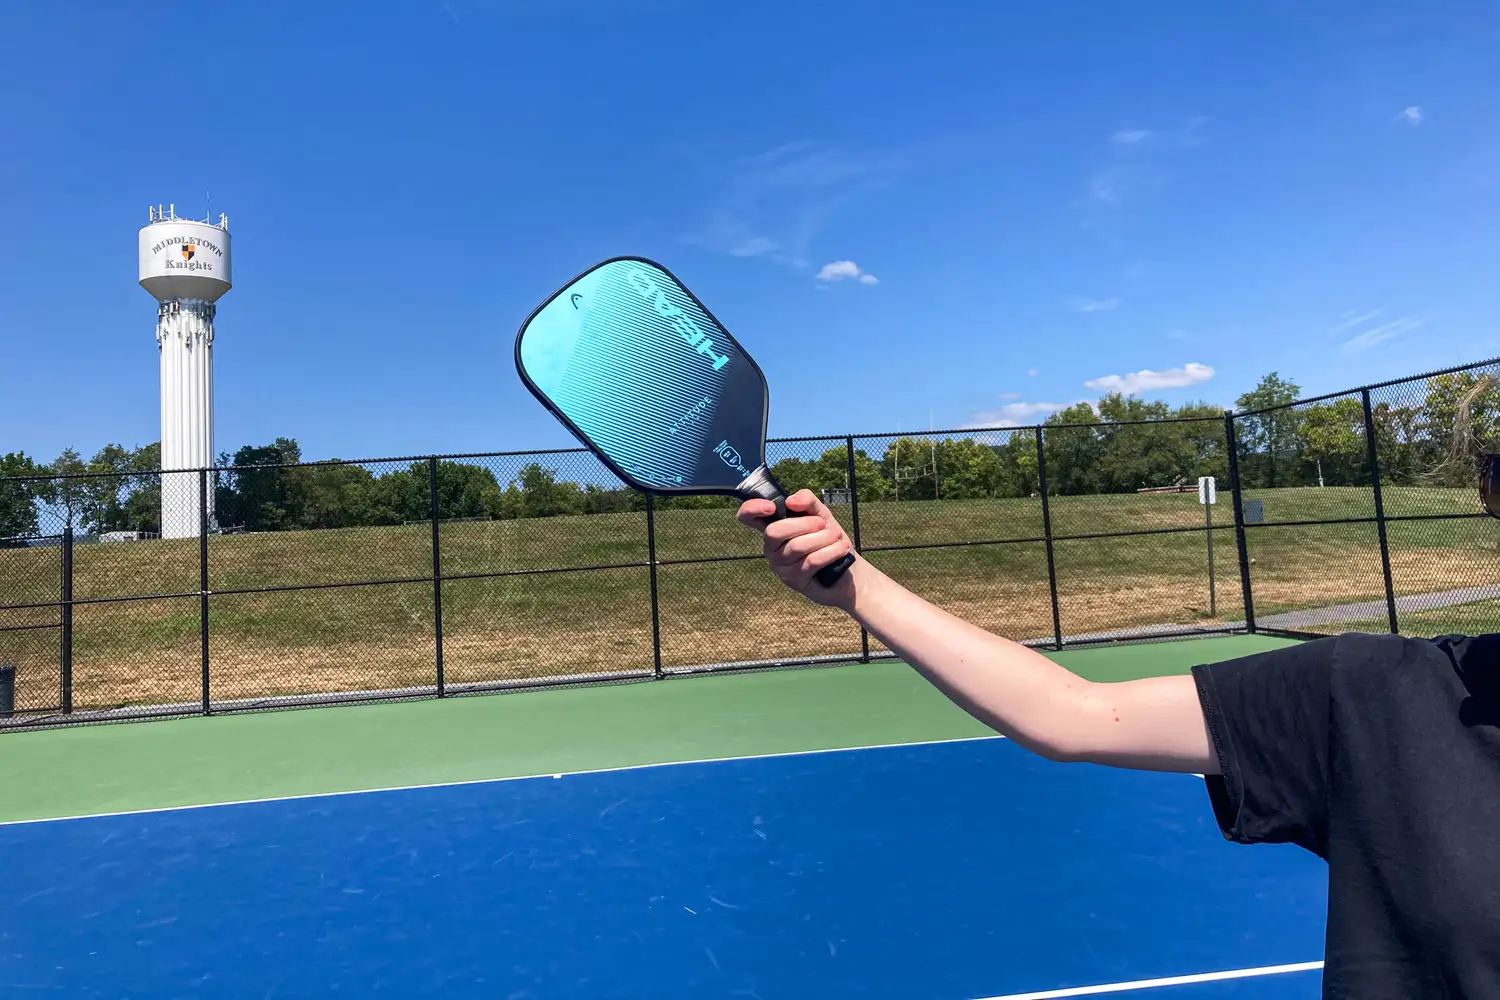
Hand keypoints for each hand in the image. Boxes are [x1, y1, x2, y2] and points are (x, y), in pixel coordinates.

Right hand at [736, 489, 857, 607]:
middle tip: (822, 524)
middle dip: (803, 524)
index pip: (748, 516)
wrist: (849, 570)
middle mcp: (771, 547)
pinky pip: (810, 562)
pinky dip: (829, 552)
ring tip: (837, 536)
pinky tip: (841, 548)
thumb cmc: (830, 540)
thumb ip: (807, 501)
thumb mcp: (820, 514)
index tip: (771, 507)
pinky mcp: (794, 580)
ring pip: (796, 547)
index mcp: (773, 526)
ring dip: (822, 538)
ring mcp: (780, 566)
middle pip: (773, 532)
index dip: (751, 508)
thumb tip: (791, 501)